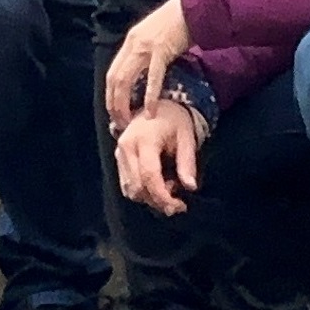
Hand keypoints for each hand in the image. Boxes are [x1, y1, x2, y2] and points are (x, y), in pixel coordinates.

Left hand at [104, 0, 190, 127]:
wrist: (192, 7)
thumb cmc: (177, 23)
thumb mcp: (154, 37)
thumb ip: (146, 53)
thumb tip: (144, 76)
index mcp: (131, 41)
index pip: (112, 72)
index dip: (110, 94)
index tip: (114, 111)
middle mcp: (133, 44)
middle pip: (115, 79)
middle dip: (114, 103)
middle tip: (119, 122)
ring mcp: (146, 47)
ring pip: (126, 79)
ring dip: (124, 103)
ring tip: (129, 121)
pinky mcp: (162, 50)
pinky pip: (153, 77)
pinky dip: (149, 96)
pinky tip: (150, 112)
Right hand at [114, 97, 204, 216]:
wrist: (157, 103)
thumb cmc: (175, 120)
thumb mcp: (187, 137)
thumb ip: (187, 162)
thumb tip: (190, 187)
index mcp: (144, 139)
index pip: (150, 176)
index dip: (164, 197)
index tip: (180, 206)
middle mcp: (126, 146)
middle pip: (138, 187)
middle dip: (158, 200)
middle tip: (178, 199)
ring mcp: (119, 152)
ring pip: (130, 189)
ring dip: (150, 197)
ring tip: (169, 186)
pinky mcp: (118, 158)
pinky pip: (127, 185)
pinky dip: (142, 191)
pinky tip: (157, 183)